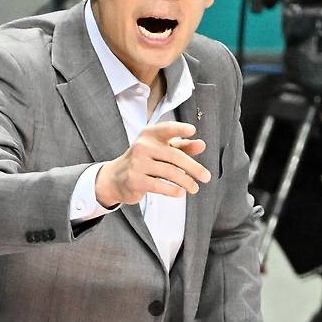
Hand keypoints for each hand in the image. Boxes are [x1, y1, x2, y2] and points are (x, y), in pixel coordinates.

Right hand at [95, 121, 210, 206]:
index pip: (166, 129)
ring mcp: (137, 163)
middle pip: (174, 156)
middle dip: (193, 168)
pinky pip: (159, 185)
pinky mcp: (135, 180)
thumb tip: (201, 145)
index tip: (192, 130)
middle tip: (206, 177)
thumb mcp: (161, 150)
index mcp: (150, 135)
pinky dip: (173, 190)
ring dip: (186, 182)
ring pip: (169, 172)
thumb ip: (182, 146)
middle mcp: (142, 146)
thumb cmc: (144, 161)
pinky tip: (180, 192)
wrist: (115, 178)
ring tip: (194, 188)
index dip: (179, 128)